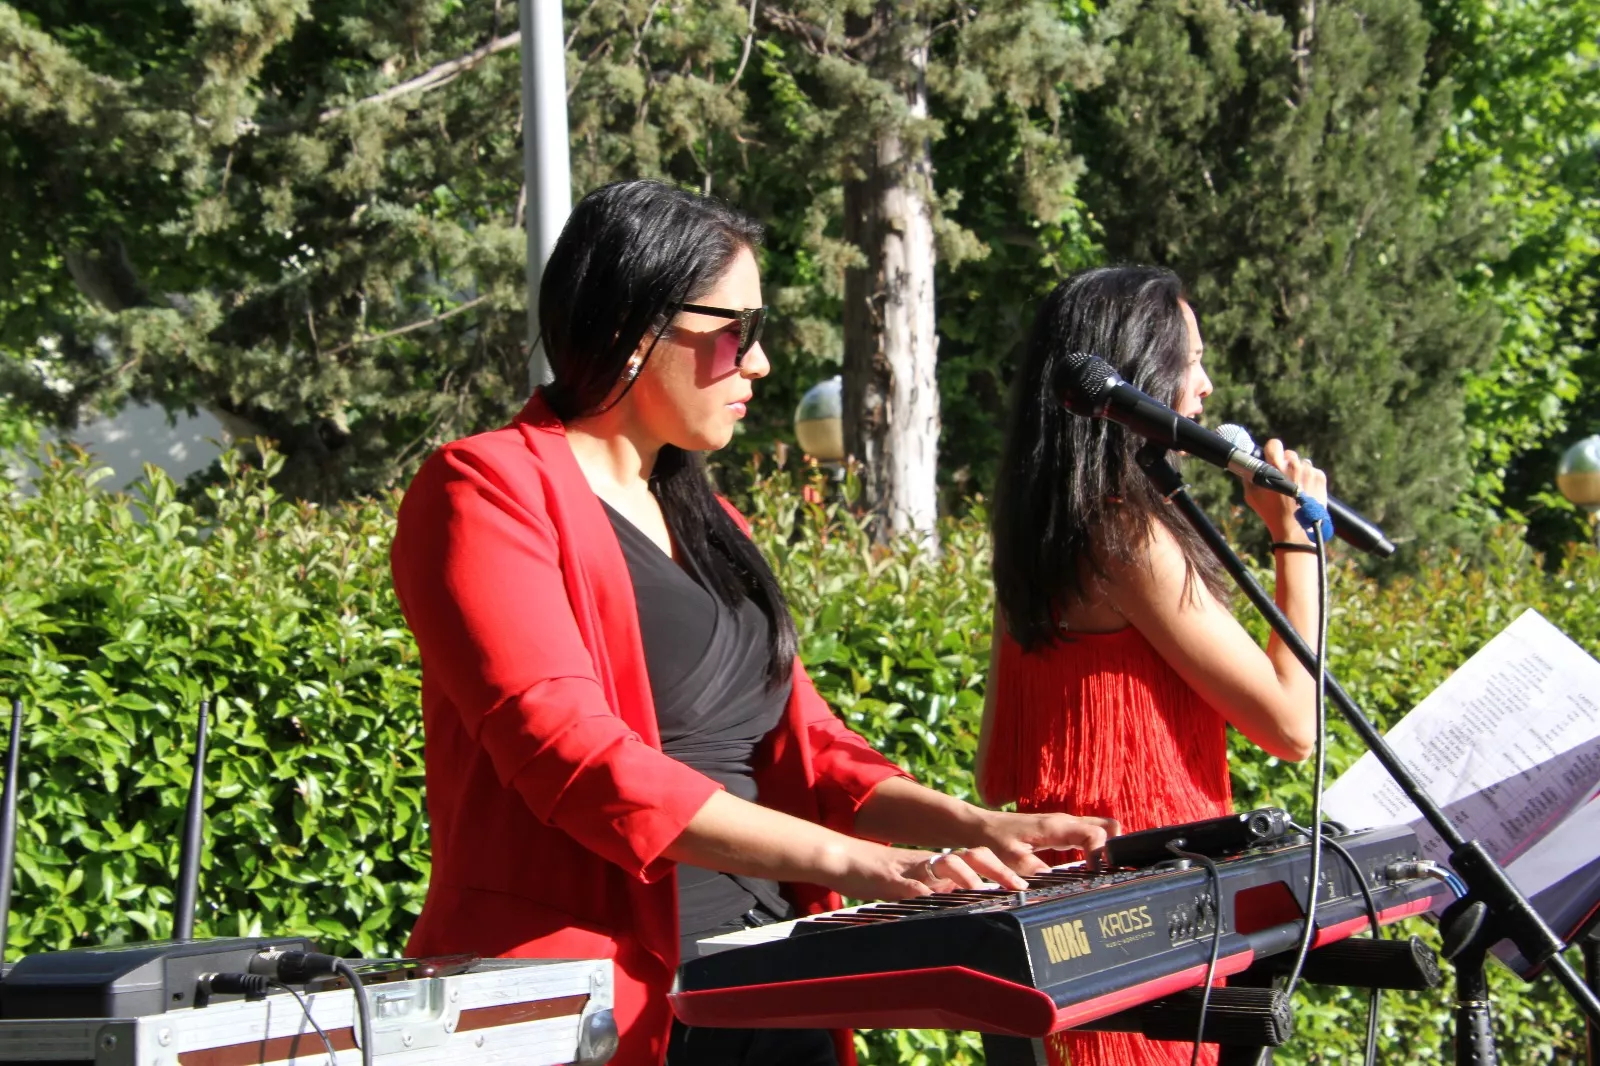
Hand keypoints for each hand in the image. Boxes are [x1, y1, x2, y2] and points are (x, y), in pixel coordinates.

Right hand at [819, 837, 1081, 899]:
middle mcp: (930, 862)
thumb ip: (938, 893)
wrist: (840, 858)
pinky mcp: (888, 879)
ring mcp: (910, 869)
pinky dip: (924, 892)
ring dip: (965, 875)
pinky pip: (910, 885)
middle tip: (1020, 885)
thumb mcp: (914, 886)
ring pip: (944, 864)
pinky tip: (935, 900)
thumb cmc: (878, 877)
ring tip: (982, 888)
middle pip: (970, 856)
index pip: (978, 858)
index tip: (1029, 882)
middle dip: (997, 869)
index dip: (1003, 867)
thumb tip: (966, 907)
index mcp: (939, 864)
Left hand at [969, 810, 1120, 874]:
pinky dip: (1098, 847)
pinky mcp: (1062, 830)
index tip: (1097, 875)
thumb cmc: (993, 840)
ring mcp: (1065, 824)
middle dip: (1117, 848)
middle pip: (1108, 827)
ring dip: (1109, 848)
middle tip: (1110, 873)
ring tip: (1105, 873)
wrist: (980, 827)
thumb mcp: (1010, 858)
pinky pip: (1090, 834)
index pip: (1096, 835)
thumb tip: (1055, 884)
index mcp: (1056, 827)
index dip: (1103, 855)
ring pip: (1101, 829)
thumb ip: (1033, 869)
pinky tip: (1094, 867)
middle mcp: (1065, 822)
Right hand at [1243, 439, 1327, 543]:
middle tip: (1282, 478)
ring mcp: (1309, 470)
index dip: (1272, 450)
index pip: (1274, 444)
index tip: (1271, 457)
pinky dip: (1309, 478)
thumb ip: (1248, 477)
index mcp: (1275, 466)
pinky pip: (1313, 471)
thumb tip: (1246, 467)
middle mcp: (1293, 465)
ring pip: (1302, 463)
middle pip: (1289, 454)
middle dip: (1285, 463)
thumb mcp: (1252, 496)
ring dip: (1298, 471)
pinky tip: (1304, 491)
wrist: (1296, 529)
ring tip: (1295, 488)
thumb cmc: (1271, 513)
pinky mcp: (1320, 477)